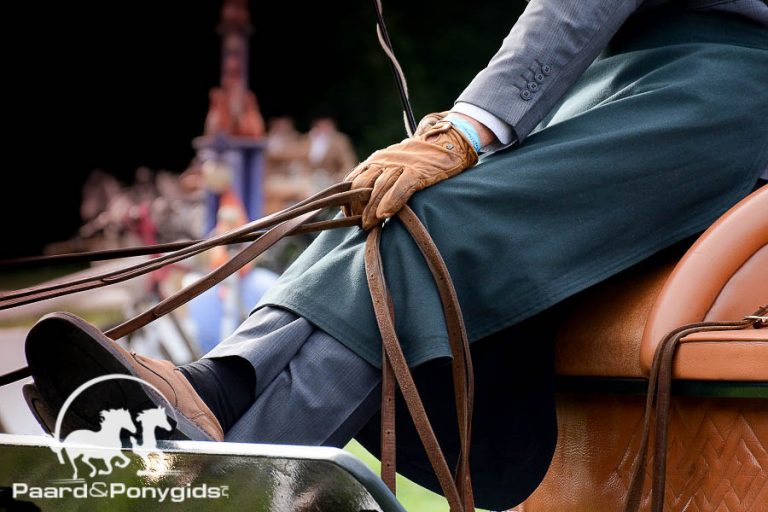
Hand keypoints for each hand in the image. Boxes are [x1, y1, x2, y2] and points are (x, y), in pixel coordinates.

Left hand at [345, 118, 477, 229]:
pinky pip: (400, 187)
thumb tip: (367, 203)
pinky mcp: (418, 171)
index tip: (349, 217)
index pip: (352, 181)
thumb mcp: (394, 163)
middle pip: (361, 186)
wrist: (448, 140)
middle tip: (360, 225)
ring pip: (378, 188)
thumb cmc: (420, 158)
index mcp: (376, 160)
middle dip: (357, 208)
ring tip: (368, 226)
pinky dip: (391, 201)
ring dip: (371, 209)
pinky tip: (384, 214)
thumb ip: (380, 177)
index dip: (348, 201)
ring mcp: (401, 165)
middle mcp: (384, 161)